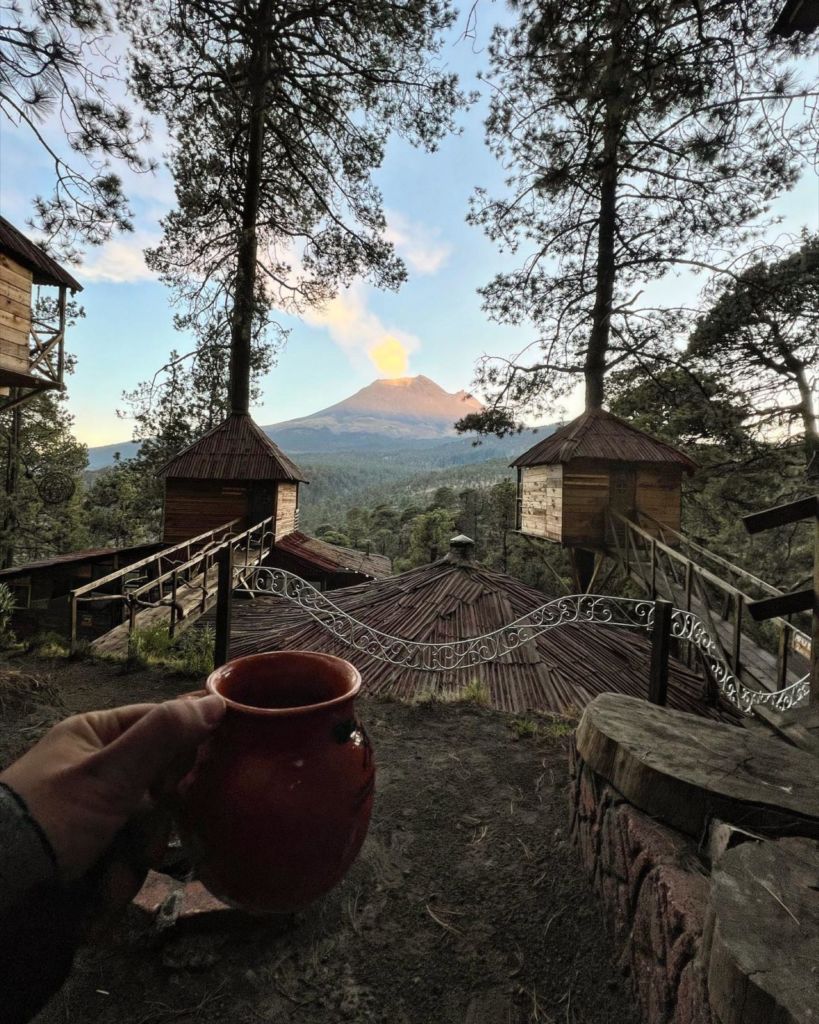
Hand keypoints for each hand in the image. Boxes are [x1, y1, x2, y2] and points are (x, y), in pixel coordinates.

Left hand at [0, 695, 224, 883]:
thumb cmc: (50, 819)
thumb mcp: (110, 773)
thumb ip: (164, 736)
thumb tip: (218, 701)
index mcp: (96, 736)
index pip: (161, 726)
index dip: (181, 753)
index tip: (185, 781)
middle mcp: (97, 771)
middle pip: (158, 787)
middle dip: (150, 826)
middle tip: (141, 843)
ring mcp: (93, 815)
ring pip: (145, 830)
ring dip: (132, 861)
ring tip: (107, 881)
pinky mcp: (89, 855)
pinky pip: (124, 861)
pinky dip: (115, 882)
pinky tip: (96, 897)